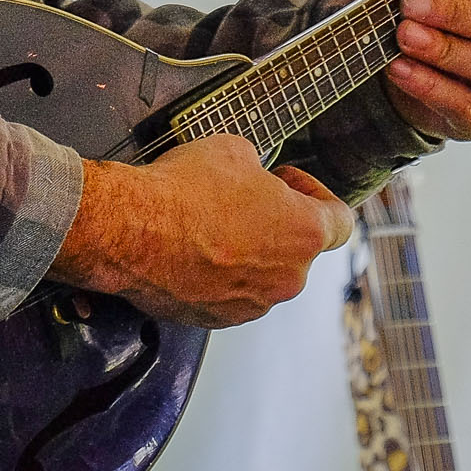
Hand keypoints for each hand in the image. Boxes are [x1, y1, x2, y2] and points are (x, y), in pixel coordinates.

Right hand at [51, 135, 353, 327]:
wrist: (129, 230)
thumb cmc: (185, 189)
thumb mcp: (234, 150)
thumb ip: (259, 170)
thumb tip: (253, 177)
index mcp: (304, 234)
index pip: (341, 222)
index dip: (317, 195)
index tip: (290, 184)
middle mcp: (286, 279)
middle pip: (298, 250)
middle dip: (276, 223)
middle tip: (242, 199)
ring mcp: (251, 305)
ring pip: (262, 275)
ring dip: (247, 252)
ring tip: (209, 225)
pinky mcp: (216, 320)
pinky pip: (229, 294)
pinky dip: (217, 275)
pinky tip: (190, 249)